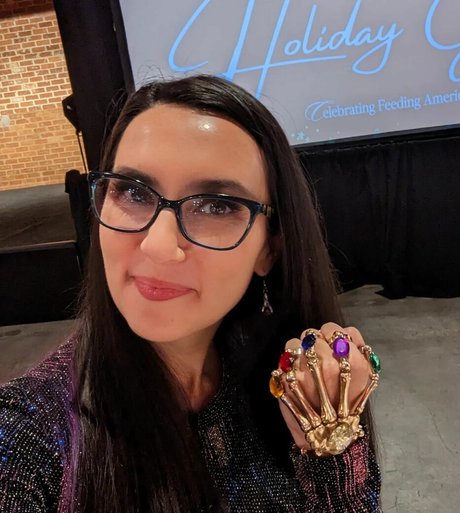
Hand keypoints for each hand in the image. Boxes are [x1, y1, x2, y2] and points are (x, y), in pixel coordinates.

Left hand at [270, 322, 379, 455]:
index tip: (331, 345)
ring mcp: (306, 371)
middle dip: (314, 343)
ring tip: (305, 363)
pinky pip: (285, 356)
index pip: (334, 330)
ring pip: (297, 342)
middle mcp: (328, 364)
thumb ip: (357, 351)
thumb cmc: (347, 406)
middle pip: (313, 334)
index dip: (331, 335)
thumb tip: (347, 335)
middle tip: (317, 357)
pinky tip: (295, 369)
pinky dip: (288, 360)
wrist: (327, 436)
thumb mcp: (364, 378)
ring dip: (300, 350)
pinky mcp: (288, 380)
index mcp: (351, 362)